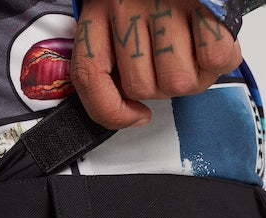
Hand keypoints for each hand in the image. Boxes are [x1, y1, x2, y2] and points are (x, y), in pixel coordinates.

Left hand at [70, 0, 242, 127]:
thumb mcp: (122, 24)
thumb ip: (117, 61)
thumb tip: (131, 109)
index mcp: (98, 11)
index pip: (88, 76)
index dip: (111, 112)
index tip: (136, 115)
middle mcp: (126, 4)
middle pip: (141, 87)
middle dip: (164, 88)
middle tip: (176, 64)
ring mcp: (165, 2)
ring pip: (174, 81)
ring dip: (194, 77)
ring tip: (197, 52)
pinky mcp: (204, 2)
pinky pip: (213, 57)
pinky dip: (220, 61)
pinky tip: (213, 43)